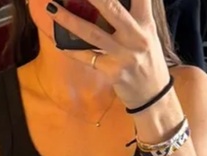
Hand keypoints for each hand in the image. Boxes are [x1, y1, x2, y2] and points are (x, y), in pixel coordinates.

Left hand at [46, 0, 170, 109]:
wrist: (154, 96)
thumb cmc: (148, 60)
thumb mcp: (148, 34)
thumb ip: (135, 14)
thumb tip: (107, 2)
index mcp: (146, 23)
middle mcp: (136, 37)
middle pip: (111, 8)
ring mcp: (123, 55)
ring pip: (92, 34)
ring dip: (68, 19)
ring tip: (51, 7)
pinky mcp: (113, 72)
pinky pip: (87, 58)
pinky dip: (71, 50)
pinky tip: (58, 42)